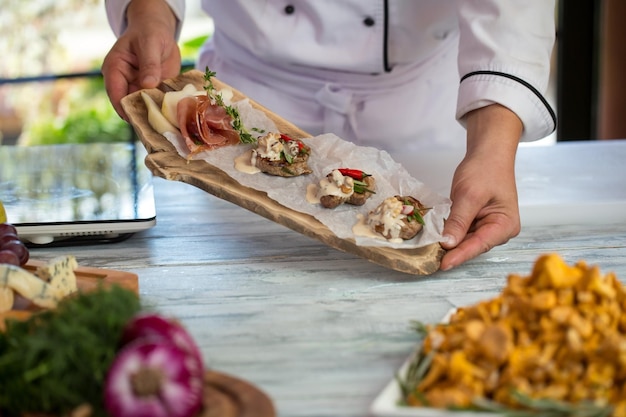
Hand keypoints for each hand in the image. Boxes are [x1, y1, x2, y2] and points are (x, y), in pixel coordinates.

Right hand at [101, 0, 180, 119]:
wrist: (160, 30)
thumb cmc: (150, 32)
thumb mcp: (150, 43)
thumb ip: (149, 64)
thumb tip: (147, 84)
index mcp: (115, 69)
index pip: (116, 92)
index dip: (124, 107)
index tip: (136, 119)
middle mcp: (124, 82)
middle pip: (129, 105)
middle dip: (141, 115)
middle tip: (155, 128)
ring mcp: (139, 88)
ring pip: (143, 107)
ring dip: (154, 115)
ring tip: (165, 126)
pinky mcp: (153, 91)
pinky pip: (157, 104)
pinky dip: (164, 110)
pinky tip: (174, 118)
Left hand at [439, 104, 522, 270]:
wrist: (488, 153)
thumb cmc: (485, 170)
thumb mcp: (469, 195)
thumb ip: (459, 220)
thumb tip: (447, 243)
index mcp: (505, 226)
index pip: (479, 245)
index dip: (459, 256)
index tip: (442, 265)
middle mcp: (498, 231)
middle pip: (471, 246)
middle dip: (451, 251)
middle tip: (428, 258)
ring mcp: (487, 227)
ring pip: (464, 240)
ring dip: (448, 243)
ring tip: (427, 250)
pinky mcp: (475, 222)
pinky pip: (460, 232)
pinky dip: (448, 233)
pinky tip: (433, 236)